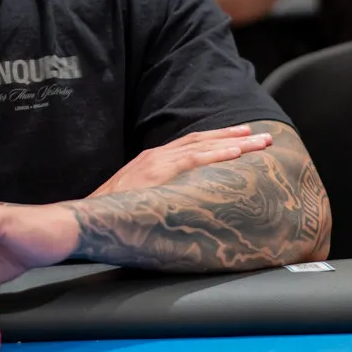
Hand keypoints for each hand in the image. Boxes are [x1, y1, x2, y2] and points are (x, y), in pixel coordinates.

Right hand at [89, 125, 271, 197]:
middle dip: (235, 137)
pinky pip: (193, 160)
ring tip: (260, 141)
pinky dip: (216, 153)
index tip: (243, 139)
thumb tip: (177, 206)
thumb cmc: (111, 214)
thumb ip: (156, 195)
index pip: (192, 145)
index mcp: (153, 160)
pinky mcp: (158, 172)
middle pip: (203, 140)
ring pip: (203, 146)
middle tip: (264, 136)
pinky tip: (236, 153)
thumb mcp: (136, 198)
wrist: (87, 215)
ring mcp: (158, 162)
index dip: (218, 140)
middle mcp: (157, 156)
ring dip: (235, 142)